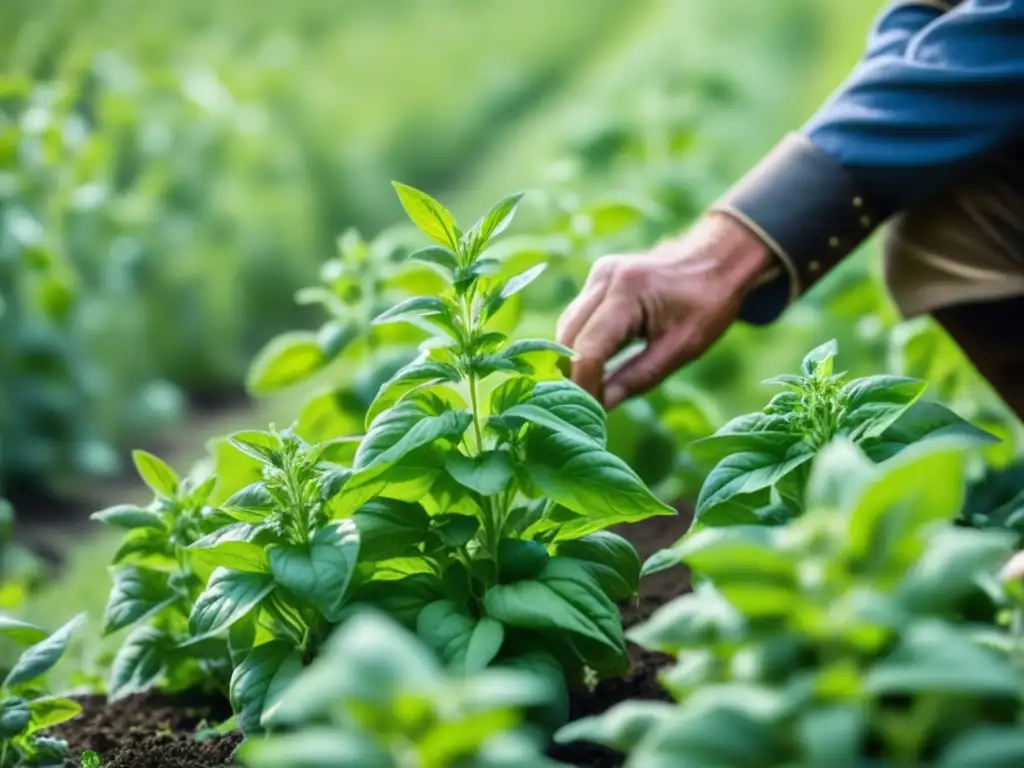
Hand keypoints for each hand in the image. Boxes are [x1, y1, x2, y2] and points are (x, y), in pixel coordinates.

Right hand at [556, 212, 773, 408]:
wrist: (717, 259)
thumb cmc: (708, 303)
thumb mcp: (681, 347)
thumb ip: (638, 377)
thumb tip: (601, 406)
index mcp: (628, 292)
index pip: (588, 349)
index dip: (583, 385)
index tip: (589, 413)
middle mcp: (604, 278)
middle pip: (568, 338)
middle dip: (572, 375)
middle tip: (585, 408)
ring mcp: (598, 275)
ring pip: (567, 328)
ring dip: (573, 360)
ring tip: (590, 391)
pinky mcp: (597, 279)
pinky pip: (577, 318)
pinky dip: (581, 345)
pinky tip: (595, 367)